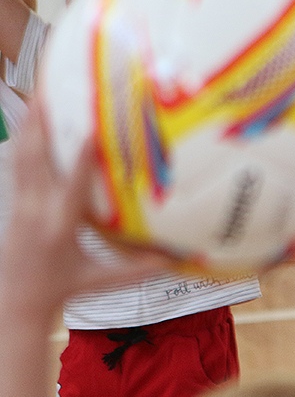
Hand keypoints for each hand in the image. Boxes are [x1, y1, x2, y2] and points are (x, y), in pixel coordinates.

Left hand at [0, 98, 163, 321]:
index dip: (82, 159)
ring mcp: (21, 207)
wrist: (16, 301)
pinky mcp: (15, 205)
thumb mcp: (100, 280)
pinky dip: (23, 142)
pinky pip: (18, 168)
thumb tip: (176, 261)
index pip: (72, 189)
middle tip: (49, 95)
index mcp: (60, 228)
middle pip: (36, 163)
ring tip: (38, 97)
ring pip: (22, 160)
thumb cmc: (63, 290)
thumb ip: (137, 270)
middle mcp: (37, 212)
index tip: (89, 131)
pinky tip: (30, 123)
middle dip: (41, 128)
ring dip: (29, 128)